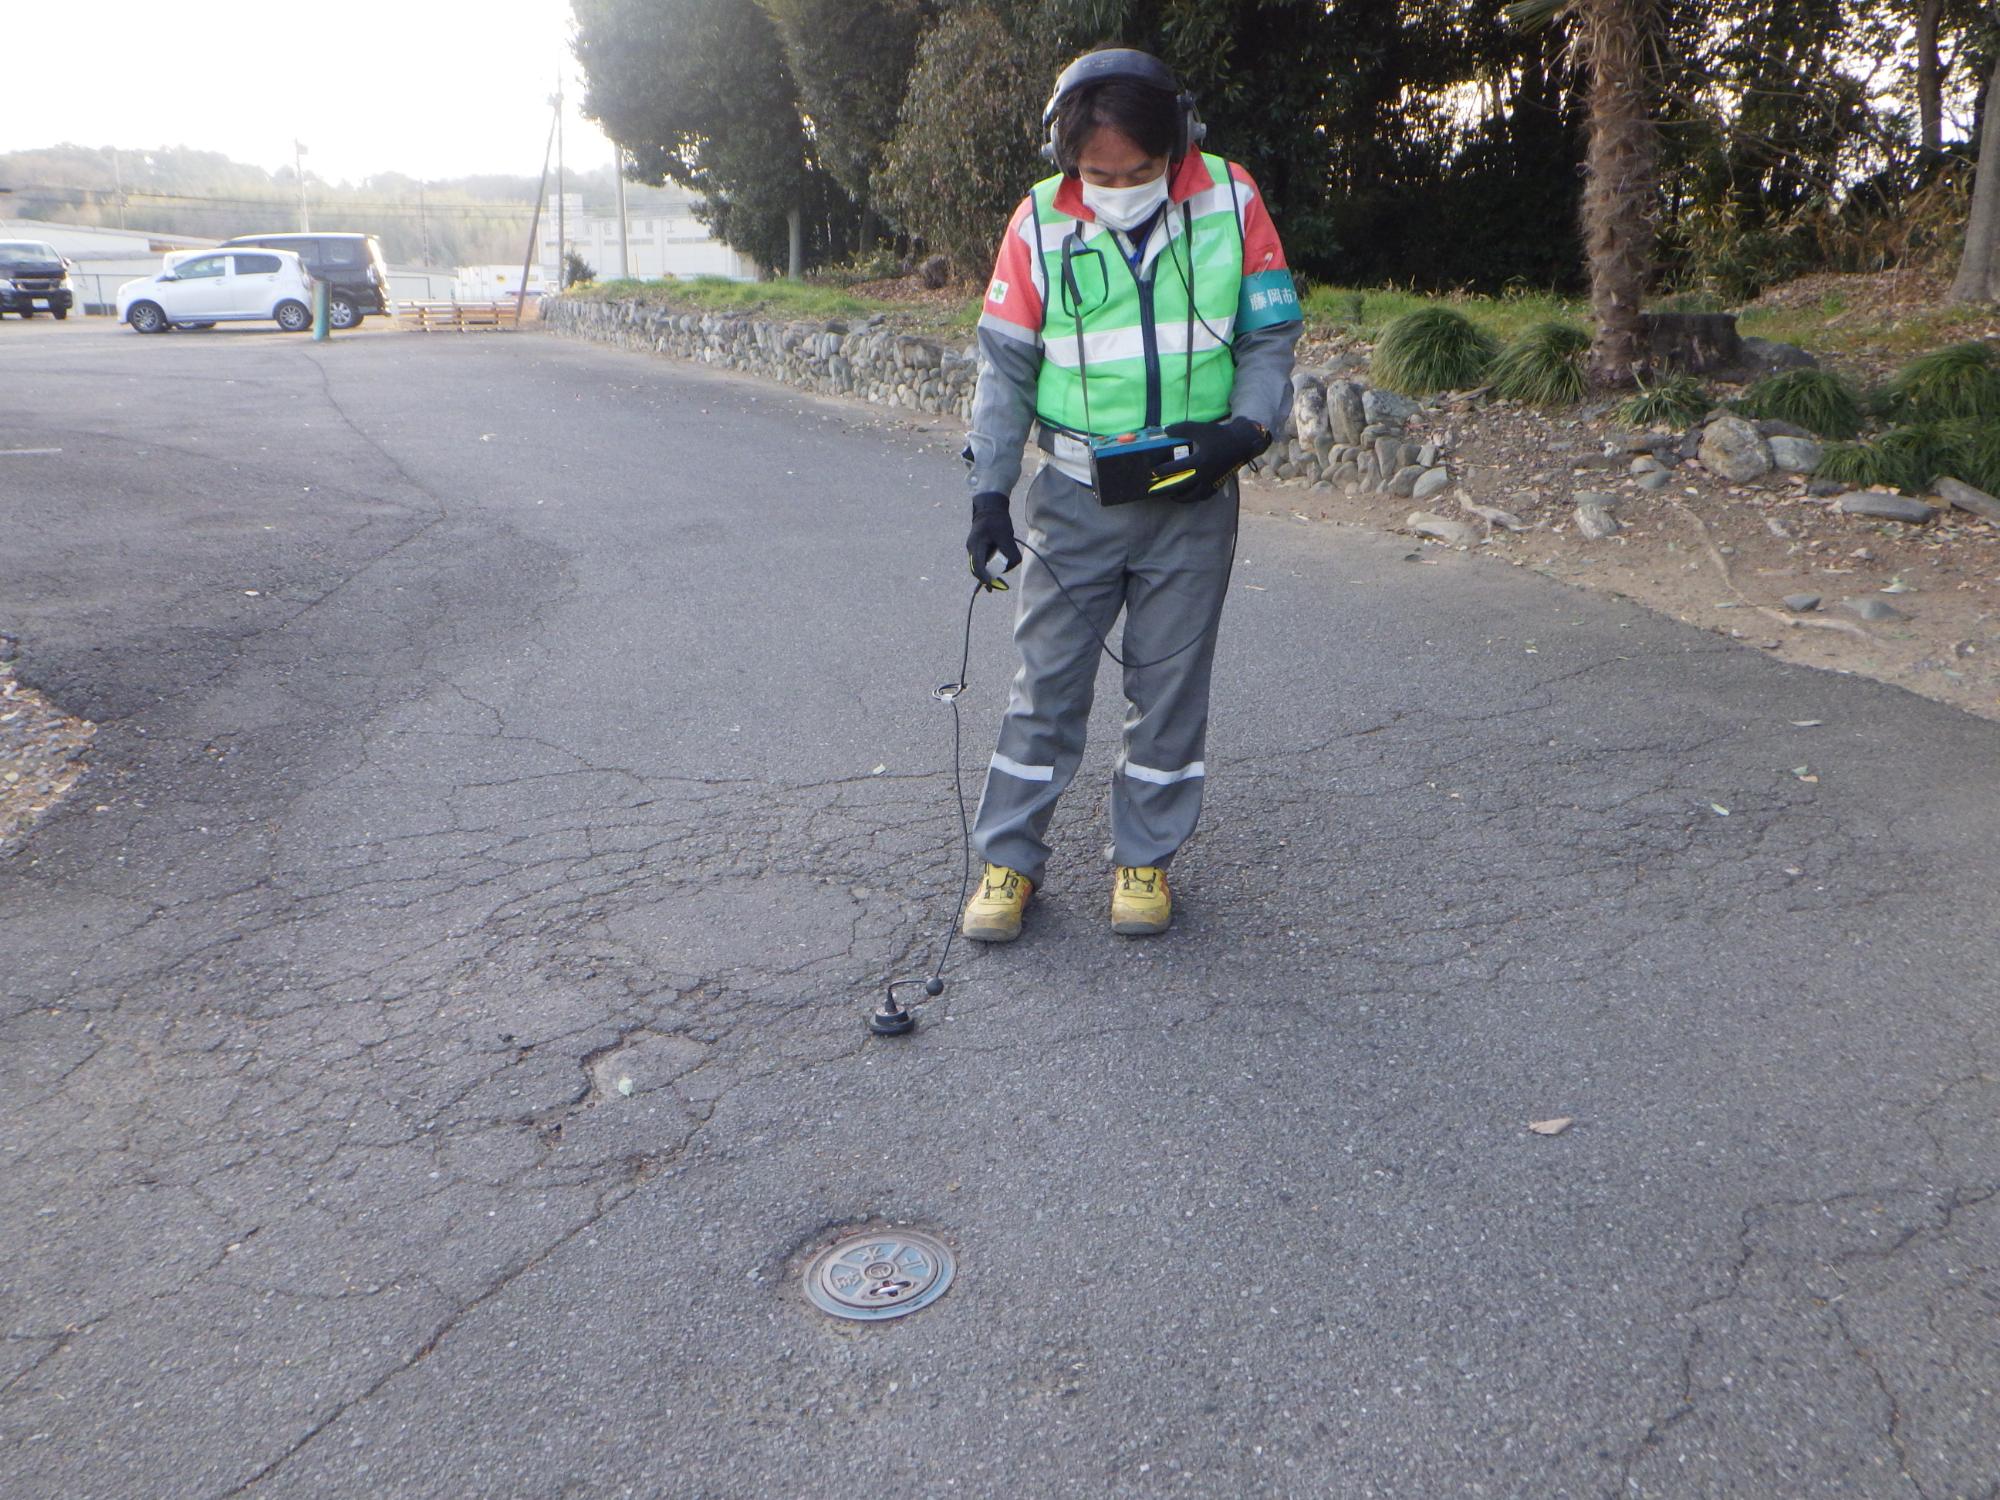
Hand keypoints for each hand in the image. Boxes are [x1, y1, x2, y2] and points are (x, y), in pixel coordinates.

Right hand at [966, 491, 1020, 588]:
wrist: (990, 506)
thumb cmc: (997, 519)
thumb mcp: (1006, 535)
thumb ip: (1010, 551)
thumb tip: (1014, 564)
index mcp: (975, 545)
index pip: (977, 567)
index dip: (984, 578)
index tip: (990, 586)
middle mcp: (972, 548)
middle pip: (976, 569)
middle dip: (985, 579)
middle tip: (994, 587)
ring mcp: (974, 548)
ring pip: (980, 565)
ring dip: (989, 571)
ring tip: (999, 574)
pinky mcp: (979, 547)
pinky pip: (983, 560)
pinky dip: (989, 565)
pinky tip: (998, 566)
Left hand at [1150, 417, 1270, 501]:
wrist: (1242, 443)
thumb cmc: (1220, 435)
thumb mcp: (1201, 429)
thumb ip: (1182, 429)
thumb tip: (1166, 431)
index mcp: (1201, 461)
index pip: (1177, 469)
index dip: (1163, 471)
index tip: (1152, 472)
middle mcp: (1206, 475)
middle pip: (1182, 487)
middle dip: (1166, 489)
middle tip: (1153, 491)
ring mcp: (1212, 482)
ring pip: (1194, 496)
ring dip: (1181, 498)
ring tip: (1171, 496)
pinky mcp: (1218, 484)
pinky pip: (1204, 496)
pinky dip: (1195, 498)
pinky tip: (1188, 496)